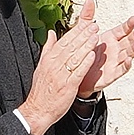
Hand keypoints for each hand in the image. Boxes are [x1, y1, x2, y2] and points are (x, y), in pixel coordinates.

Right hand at [16, 12, 101, 134]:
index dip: (76, 32)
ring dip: (86, 46)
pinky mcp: (68, 86)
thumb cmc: (41, 90)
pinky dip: (85, 63)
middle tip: (94, 27)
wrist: (37, 109)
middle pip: (71, 47)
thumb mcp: (41, 66)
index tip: (86, 24)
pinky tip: (92, 56)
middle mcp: (54, 65)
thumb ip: (48, 48)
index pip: (64, 41)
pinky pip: (78, 73)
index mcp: (49, 59)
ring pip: (75, 57)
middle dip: (84, 35)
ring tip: (96, 37)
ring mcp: (61, 75)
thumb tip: (51, 33)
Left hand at [75, 0, 133, 97]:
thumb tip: (89, 0)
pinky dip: (126, 65)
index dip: (128, 25)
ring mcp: (115, 62)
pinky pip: (121, 70)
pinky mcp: (112, 74)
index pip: (123, 30)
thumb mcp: (84, 32)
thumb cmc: (84, 53)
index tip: (133, 19)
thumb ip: (87, 16)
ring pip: (128, 54)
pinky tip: (129, 60)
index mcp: (110, 38)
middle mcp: (115, 49)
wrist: (76, 73)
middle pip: (129, 41)